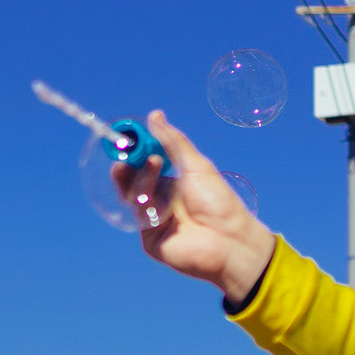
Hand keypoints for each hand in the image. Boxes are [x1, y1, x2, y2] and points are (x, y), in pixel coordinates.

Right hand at [125, 111, 275, 302]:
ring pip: (133, 194)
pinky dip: (144, 198)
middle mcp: (158, 201)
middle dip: (126, 164)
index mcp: (169, 184)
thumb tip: (155, 115)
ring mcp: (151, 220)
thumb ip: (173, 143)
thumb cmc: (219, 203)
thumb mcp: (196, 166)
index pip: (143, 164)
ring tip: (154, 162)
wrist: (230, 240)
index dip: (134, 151)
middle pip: (131, 180)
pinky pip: (138, 214)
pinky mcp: (148, 238)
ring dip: (140, 177)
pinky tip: (153, 189)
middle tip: (123, 149)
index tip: (125, 135)